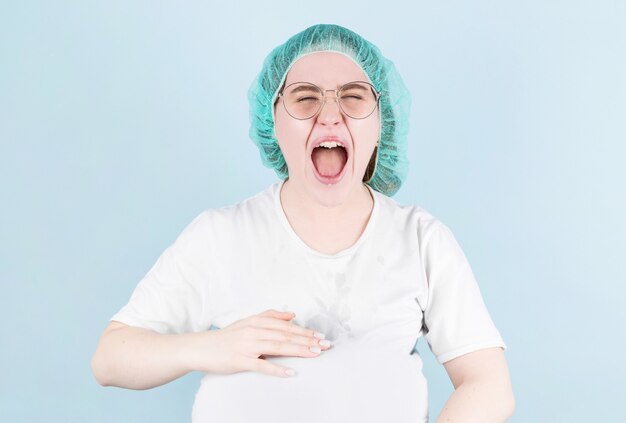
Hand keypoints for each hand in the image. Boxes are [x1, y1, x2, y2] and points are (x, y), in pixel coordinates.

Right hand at [184, 309, 330, 377]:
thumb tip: (293, 315)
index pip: (286, 326)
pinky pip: (261, 366)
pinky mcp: (240, 361)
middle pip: (286, 336)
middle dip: (308, 340)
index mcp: (256, 321)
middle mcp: (253, 331)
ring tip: (315, 354)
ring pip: (278, 347)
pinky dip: (277, 369)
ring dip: (299, 350)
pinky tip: (291, 372)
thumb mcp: (247, 321)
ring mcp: (247, 346)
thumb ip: (270, 316)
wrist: (200, 348)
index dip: (305, 331)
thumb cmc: (226, 337)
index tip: (320, 336)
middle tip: (325, 345)